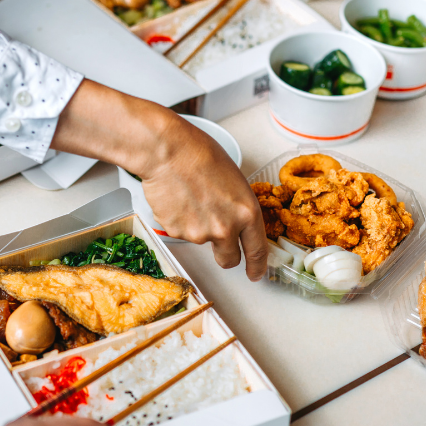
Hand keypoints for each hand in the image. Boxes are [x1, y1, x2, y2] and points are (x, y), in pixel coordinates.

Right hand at [51, 79, 268, 280]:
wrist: (168, 151)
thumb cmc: (200, 155)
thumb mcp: (234, 181)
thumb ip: (238, 207)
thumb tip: (234, 219)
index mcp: (246, 213)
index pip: (257, 250)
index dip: (257, 266)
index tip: (256, 273)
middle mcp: (225, 229)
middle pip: (228, 259)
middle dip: (225, 254)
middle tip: (218, 239)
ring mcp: (199, 234)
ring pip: (201, 240)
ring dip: (197, 226)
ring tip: (190, 197)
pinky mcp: (176, 232)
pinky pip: (180, 231)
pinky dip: (179, 220)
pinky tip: (177, 199)